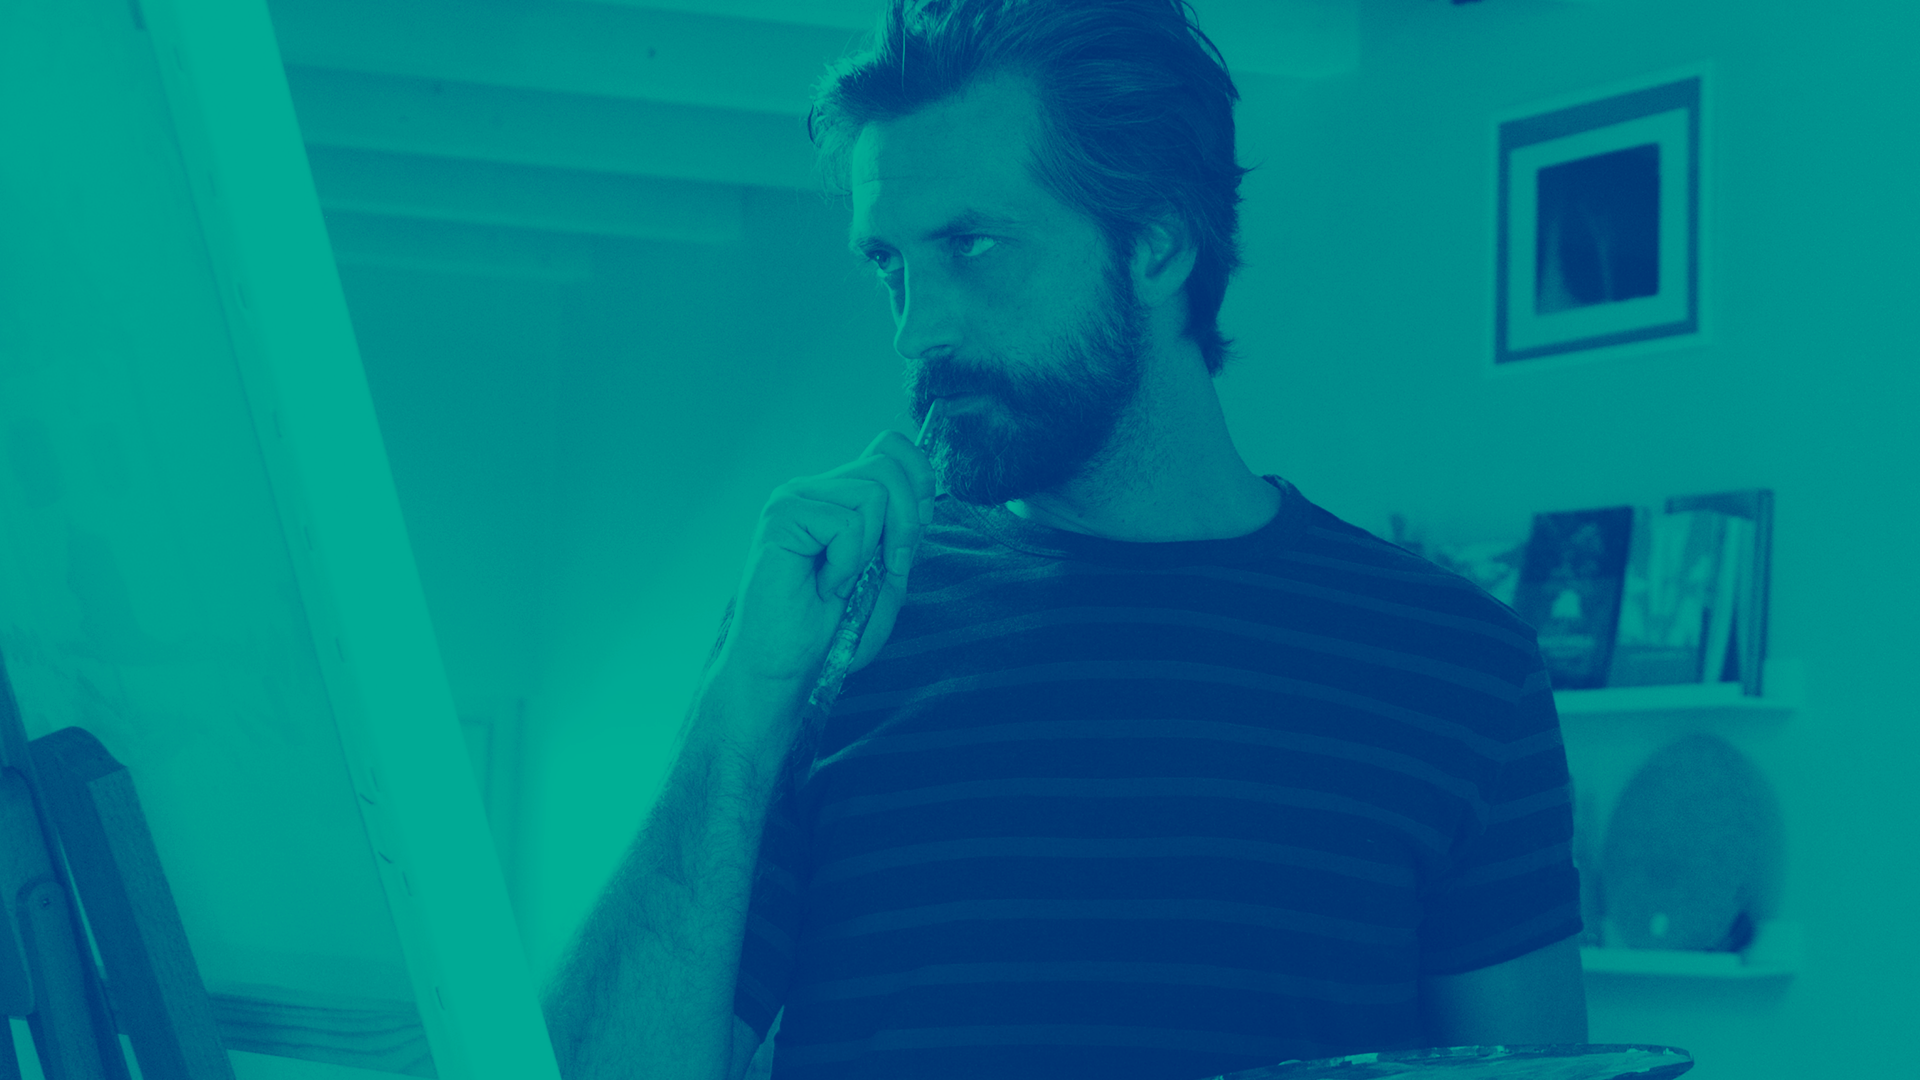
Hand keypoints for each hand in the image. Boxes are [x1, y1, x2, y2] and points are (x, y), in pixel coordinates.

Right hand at [714, 427, 936, 716]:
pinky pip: (847, 523)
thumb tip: (921, 500)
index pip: (889, 447)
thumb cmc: (829, 627)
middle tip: (887, 567)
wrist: (786, 664)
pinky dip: (846, 563)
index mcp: (838, 496)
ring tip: (840, 580)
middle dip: (906, 522)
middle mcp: (814, 488)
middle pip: (887, 464)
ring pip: (873, 492)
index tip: (916, 530)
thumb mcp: (885, 576)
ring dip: (871, 549)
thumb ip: (903, 533)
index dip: (919, 480)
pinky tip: (822, 584)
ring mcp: (794, 498)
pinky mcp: (782, 515)